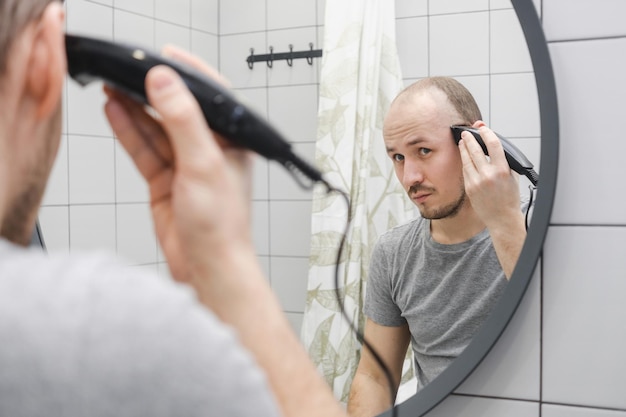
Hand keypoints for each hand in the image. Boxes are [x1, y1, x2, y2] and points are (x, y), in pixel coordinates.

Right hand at [103, 46, 253, 283]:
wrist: (207, 268)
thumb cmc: (221, 226)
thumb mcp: (203, 164)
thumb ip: (183, 121)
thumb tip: (165, 82)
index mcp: (231, 142)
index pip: (211, 97)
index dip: (187, 75)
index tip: (163, 57)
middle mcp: (209, 151)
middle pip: (177, 111)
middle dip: (152, 92)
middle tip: (127, 71)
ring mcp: (185, 166)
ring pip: (156, 130)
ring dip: (135, 109)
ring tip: (112, 85)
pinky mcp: (165, 181)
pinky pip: (145, 150)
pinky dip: (129, 132)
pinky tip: (115, 112)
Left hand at [458, 122, 525, 277]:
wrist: (502, 218)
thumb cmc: (509, 199)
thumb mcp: (513, 177)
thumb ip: (504, 162)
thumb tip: (494, 148)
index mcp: (502, 170)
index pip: (493, 145)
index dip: (486, 133)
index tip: (483, 128)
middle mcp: (488, 175)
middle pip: (475, 150)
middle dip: (469, 139)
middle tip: (466, 133)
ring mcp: (476, 182)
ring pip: (466, 160)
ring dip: (463, 149)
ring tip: (462, 142)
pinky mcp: (469, 188)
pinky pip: (465, 171)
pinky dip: (464, 162)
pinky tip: (464, 157)